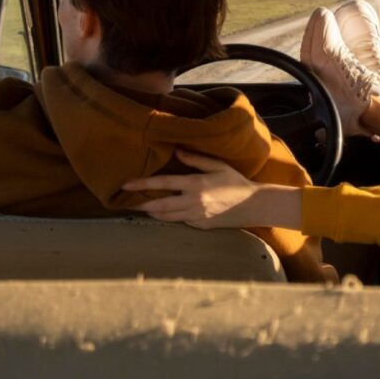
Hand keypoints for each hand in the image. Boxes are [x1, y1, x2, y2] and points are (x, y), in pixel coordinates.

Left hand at [123, 150, 286, 228]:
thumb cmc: (236, 182)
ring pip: (167, 217)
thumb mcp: (218, 166)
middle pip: (159, 206)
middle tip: (128, 202)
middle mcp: (193, 202)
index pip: (163, 184)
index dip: (143, 184)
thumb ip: (196, 160)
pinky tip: (165, 213)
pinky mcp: (200, 226)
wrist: (253, 205)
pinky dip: (170, 218)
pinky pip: (180, 222)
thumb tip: (177, 152)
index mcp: (196, 184)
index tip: (126, 185)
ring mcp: (197, 216)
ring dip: (153, 213)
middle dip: (142, 204)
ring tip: (142, 208)